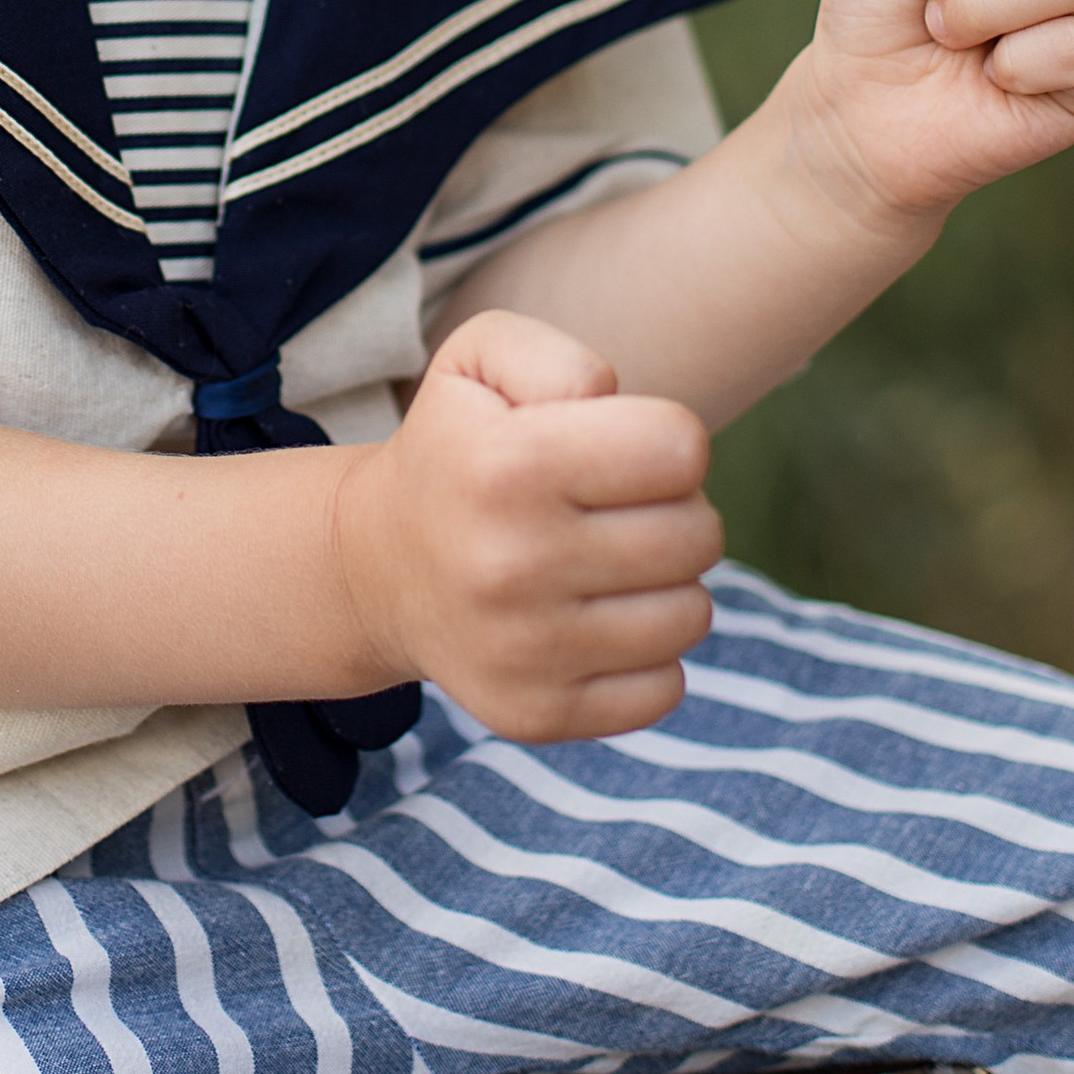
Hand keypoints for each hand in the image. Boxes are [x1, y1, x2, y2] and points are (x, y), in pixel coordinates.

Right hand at [332, 309, 718, 741]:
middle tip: (616, 509)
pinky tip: (596, 623)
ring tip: (608, 564)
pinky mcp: (535, 715)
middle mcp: (511, 566)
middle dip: (675, 509)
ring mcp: (524, 653)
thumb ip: (560, 358)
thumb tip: (612, 409)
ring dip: (665, 583)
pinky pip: (665, 689)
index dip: (665, 437)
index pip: (681, 449)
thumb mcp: (482, 359)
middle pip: (699, 534)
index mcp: (506, 467)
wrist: (375, 566)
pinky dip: (646, 655)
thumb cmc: (457, 449)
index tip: (621, 448)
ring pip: (692, 614)